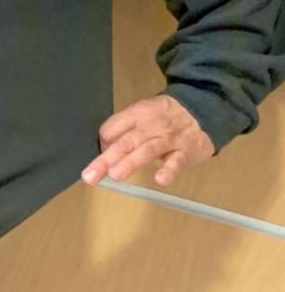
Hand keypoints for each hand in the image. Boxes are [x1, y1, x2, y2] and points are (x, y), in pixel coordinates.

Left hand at [81, 93, 214, 189]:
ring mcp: (168, 139)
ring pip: (147, 150)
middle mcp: (150, 126)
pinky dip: (169, 170)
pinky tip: (160, 179)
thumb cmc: (164, 117)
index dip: (103, 142)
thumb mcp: (143, 113)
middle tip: (90, 176)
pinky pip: (177, 161)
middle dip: (106, 159)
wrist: (202, 111)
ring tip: (115, 175)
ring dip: (130, 163)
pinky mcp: (185, 151)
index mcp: (136, 114)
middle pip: (125, 142)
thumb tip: (103, 147)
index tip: (98, 155)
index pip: (113, 127)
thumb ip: (125, 129)